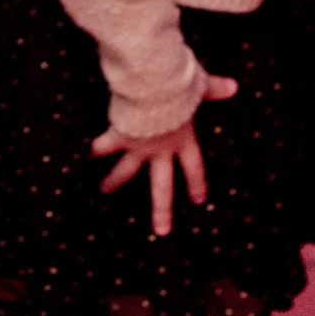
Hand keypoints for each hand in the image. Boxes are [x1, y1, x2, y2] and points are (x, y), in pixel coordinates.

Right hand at [91, 78, 236, 235]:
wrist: (154, 84)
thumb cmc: (178, 85)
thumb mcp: (199, 86)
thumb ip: (214, 89)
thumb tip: (233, 86)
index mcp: (184, 140)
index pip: (194, 167)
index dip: (196, 183)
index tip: (198, 201)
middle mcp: (161, 150)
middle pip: (162, 186)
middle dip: (162, 209)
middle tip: (161, 231)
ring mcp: (140, 147)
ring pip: (127, 171)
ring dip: (115, 181)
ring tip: (102, 190)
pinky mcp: (121, 136)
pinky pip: (104, 145)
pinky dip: (94, 150)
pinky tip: (81, 159)